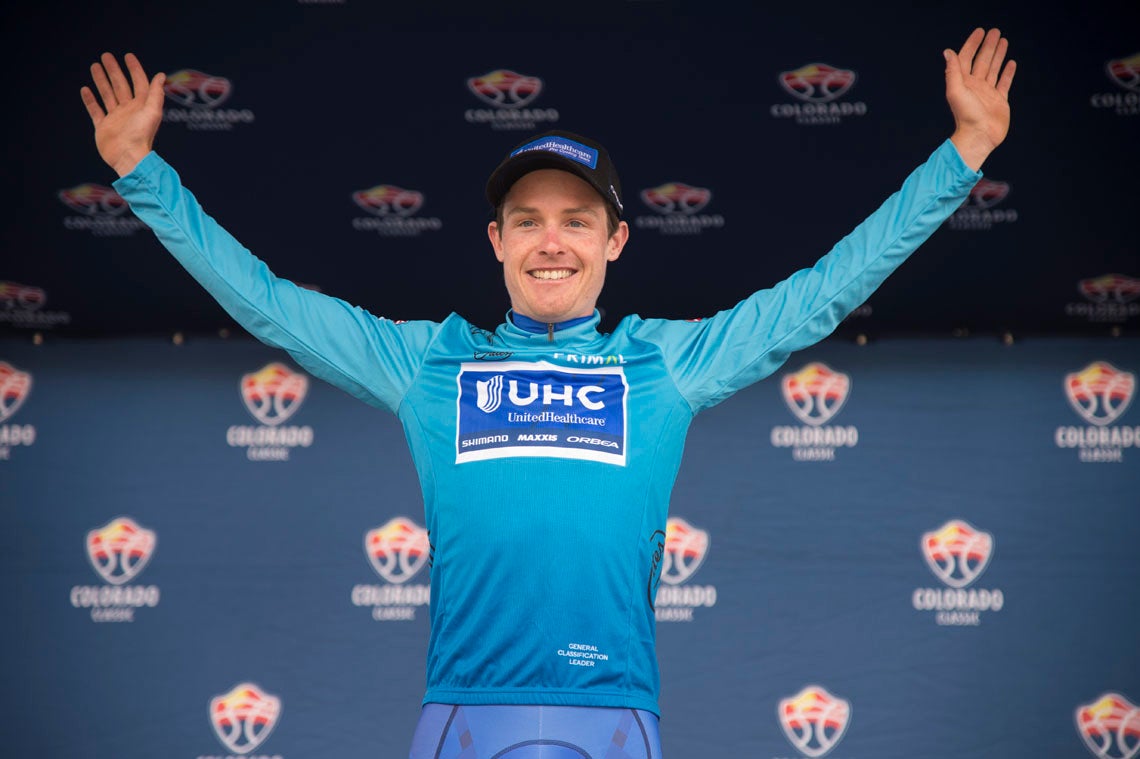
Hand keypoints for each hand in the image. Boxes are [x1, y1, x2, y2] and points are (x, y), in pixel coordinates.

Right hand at [80, 53, 165, 176]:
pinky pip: (95, 111)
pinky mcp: (103, 127)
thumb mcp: (152, 112)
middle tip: (106, 56)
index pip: (138, 83)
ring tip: (94, 66)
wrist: (128, 157)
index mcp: (141, 106)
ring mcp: (115, 118)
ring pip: (107, 95)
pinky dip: (90, 100)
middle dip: (114, 70)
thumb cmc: (141, 135)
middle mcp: (128, 110)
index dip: (134, 69)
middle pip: (120, 85)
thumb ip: (156, 93)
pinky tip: (86, 89)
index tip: (127, 56)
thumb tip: (160, 75)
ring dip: (101, 81)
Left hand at [944, 28, 1016, 170]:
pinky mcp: (999, 101)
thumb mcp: (956, 91)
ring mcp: (988, 93)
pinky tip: (1010, 63)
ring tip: (1003, 41)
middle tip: (995, 32)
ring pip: (993, 69)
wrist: (979, 136)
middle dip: (988, 46)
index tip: (980, 32)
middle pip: (982, 60)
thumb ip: (952, 72)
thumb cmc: (966, 116)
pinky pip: (1004, 83)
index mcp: (964, 83)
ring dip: (998, 55)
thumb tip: (948, 52)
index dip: (972, 44)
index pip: (967, 58)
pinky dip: (1007, 72)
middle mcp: (975, 86)